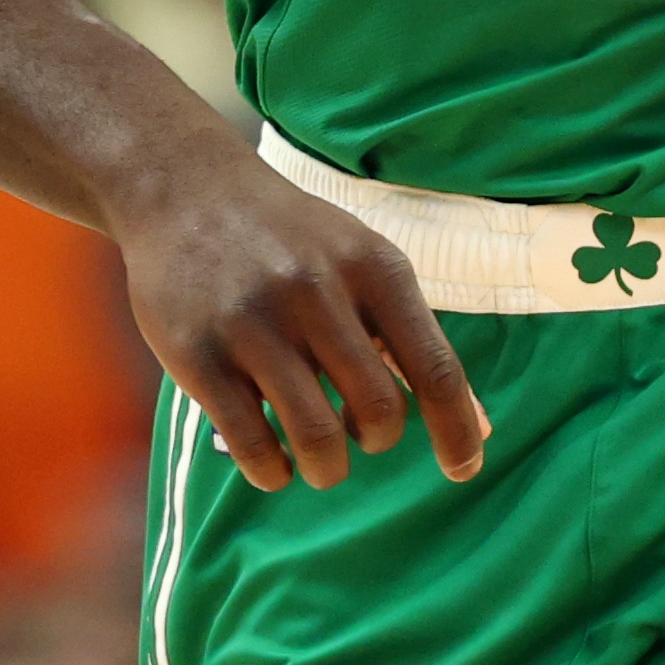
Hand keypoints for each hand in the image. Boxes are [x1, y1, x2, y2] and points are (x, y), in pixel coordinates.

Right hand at [113, 143, 488, 489]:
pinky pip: (252, 445)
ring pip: (317, 437)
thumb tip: (478, 427)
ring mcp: (254, 324)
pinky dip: (273, 472)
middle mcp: (318, 291)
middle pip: (378, 409)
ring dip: (328, 469)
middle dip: (376, 441)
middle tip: (359, 436)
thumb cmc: (293, 240)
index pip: (435, 366)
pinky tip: (275, 463)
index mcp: (374, 267)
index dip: (456, 430)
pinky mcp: (198, 355)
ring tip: (322, 462)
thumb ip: (413, 338)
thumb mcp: (363, 264)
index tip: (466, 471)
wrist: (186, 192)